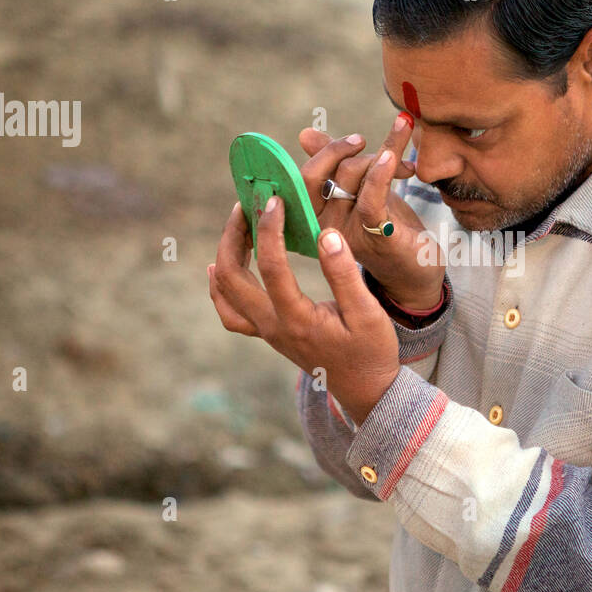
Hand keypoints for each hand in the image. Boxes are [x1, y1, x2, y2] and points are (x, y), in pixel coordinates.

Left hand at [208, 199, 399, 424]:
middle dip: (234, 235)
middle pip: (231, 277)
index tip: (276, 201)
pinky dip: (220, 288)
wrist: (367, 390)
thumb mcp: (368, 313)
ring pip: (225, 292)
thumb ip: (344, 275)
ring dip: (226, 254)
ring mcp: (267, 333)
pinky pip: (230, 313)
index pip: (271, 267)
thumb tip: (326, 236)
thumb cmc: (373, 351)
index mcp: (297, 320)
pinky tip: (219, 268)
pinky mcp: (269, 335)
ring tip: (239, 224)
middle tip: (247, 204)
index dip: (269, 230)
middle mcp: (273, 327)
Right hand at [298, 114, 444, 308]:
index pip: (304, 177)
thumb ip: (334, 164)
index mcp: (316, 217)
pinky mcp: (377, 237)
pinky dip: (383, 171)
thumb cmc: (385, 226)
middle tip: (372, 146)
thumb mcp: (359, 191)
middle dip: (346, 151)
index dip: (327, 153)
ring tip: (406, 167)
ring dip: (381, 159)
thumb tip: (305, 134)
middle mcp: (325, 228)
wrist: (417, 268)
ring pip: (351, 176)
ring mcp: (349, 234)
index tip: (357, 140)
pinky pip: (372, 197)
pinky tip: (394, 157)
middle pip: (326, 173)